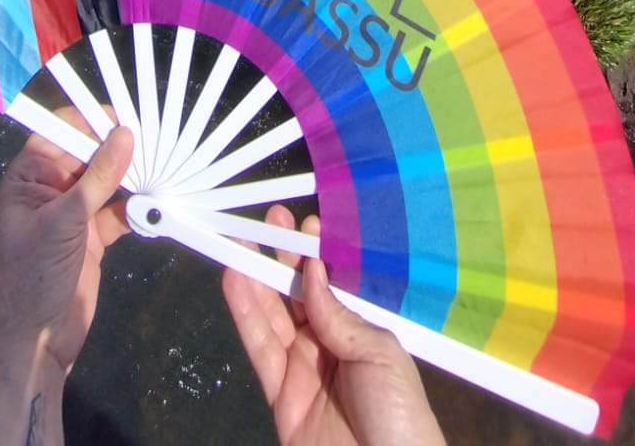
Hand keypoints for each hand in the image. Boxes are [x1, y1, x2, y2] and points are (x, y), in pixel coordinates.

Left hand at [0, 118, 133, 369]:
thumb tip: (126, 133)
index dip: (89, 122)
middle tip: (156, 138)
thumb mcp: (64, 221)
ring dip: (131, 178)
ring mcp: (72, 215)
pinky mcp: (91, 239)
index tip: (125, 117)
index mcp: (28, 177)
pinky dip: (136, 210)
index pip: (59, 133)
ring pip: (106, 183)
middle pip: (87, 156)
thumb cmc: (32, 274)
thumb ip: (97, 178)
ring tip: (163, 166)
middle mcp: (50, 190)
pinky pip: (118, 214)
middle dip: (117, 148)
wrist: (32, 343)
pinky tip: (156, 206)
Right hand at [223, 209, 446, 445]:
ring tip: (242, 242)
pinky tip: (235, 282)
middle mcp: (330, 345)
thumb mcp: (380, 355)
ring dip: (257, 278)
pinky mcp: (280, 396)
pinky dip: (245, 315)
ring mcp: (303, 369)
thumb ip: (339, 316)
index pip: (334, 287)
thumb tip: (311, 272)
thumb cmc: (399, 414)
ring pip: (273, 316)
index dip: (319, 255)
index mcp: (362, 333)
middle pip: (299, 296)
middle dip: (285, 257)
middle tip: (272, 219)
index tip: (307, 222)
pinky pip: (259, 349)